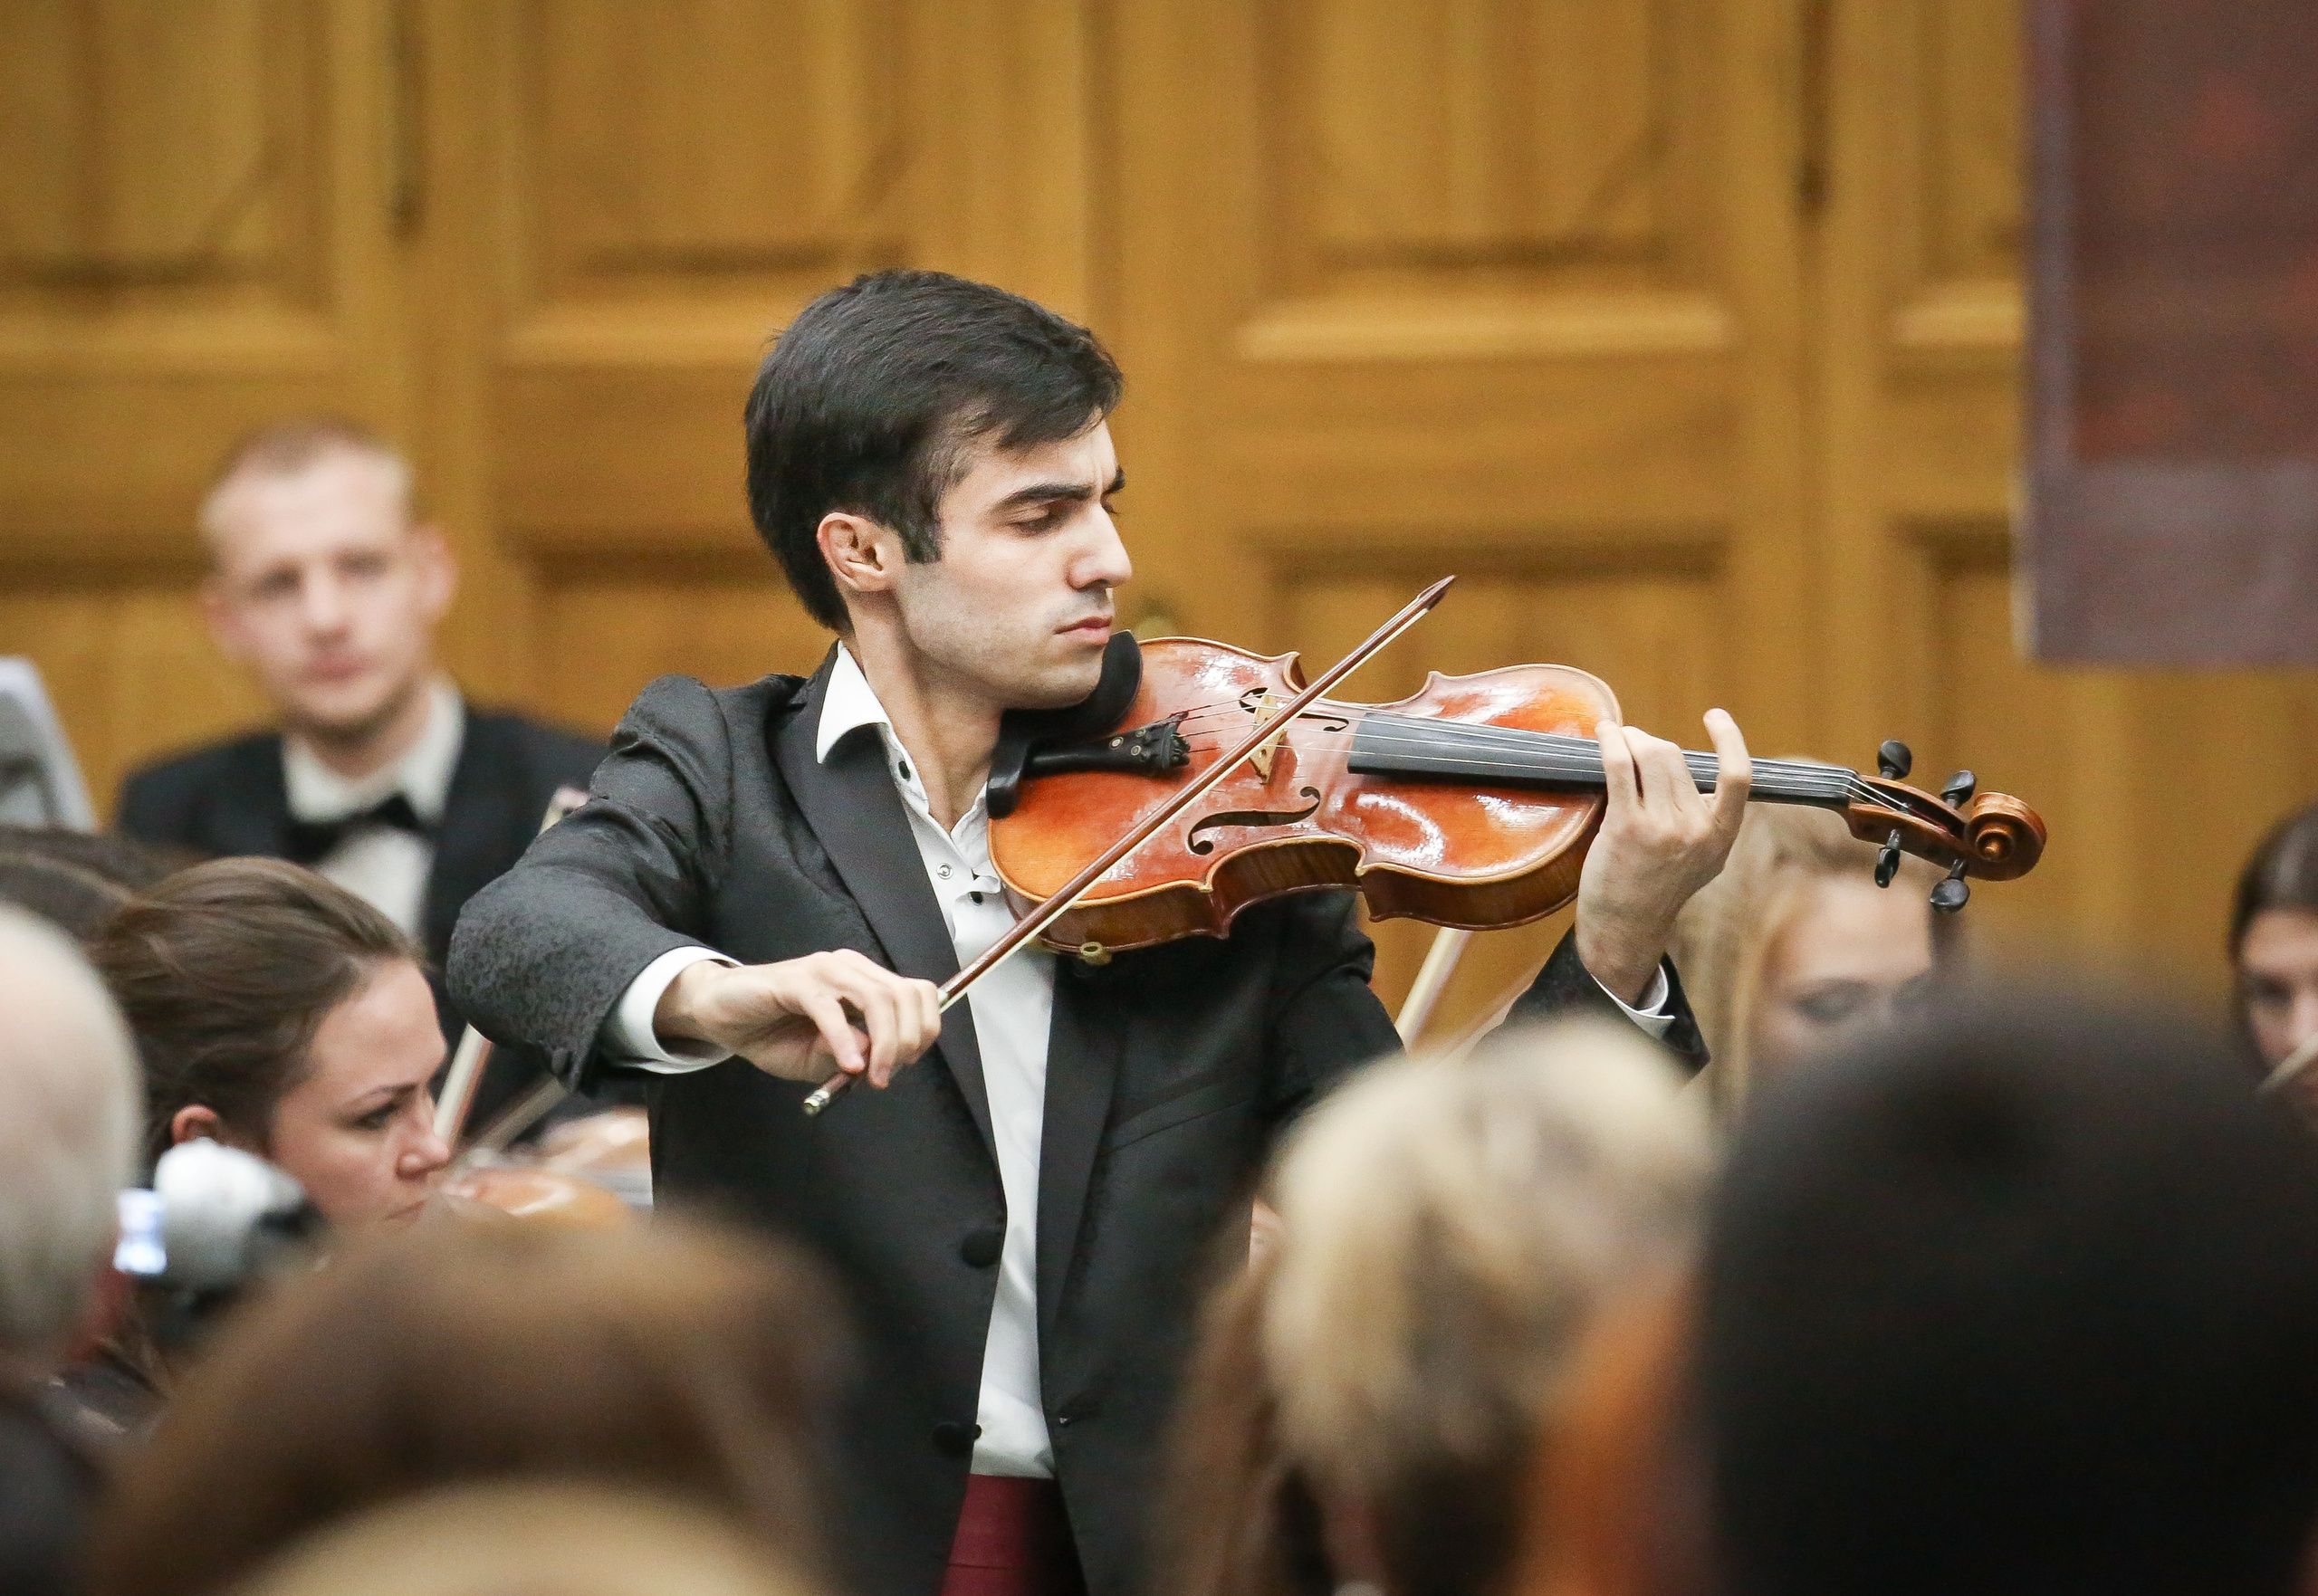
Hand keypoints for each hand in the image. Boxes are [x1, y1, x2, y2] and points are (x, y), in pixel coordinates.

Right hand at [655, 952, 942, 1087]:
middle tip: (887, 1075)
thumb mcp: (820, 1058)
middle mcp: (850, 969)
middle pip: (904, 995)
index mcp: (865, 981)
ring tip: (873, 1076)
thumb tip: (877, 1054)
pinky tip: (848, 1065)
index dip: (924, 1028)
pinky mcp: (795, 981)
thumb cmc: (773, 1035)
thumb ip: (853, 1055)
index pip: (918, 993)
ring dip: (884, 1043)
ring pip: (876, 998)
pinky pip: (829, 1008)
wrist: (722, 1015)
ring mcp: (824, 970)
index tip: (908, 1063)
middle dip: (908, 1040)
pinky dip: (844, 1039)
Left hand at [1575, 708, 1749, 1004]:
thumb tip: (1687, 766)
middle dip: (1651, 742)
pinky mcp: (1626, 828)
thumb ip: (1705, 817)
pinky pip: (1620, 766)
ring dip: (1630, 739)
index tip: (1716, 716)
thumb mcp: (1701, 856)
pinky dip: (1612, 741)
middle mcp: (1697, 831)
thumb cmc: (1658, 885)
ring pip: (1650, 755)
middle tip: (1634, 742)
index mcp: (1721, 836)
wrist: (1626, 927)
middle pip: (1675, 757)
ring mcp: (1662, 829)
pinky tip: (1605, 733)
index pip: (1739, 777)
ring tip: (1618, 739)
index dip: (1730, 740)